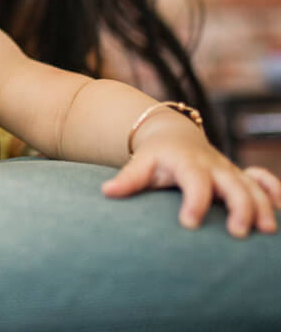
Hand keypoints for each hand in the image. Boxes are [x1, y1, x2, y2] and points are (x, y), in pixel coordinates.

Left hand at [102, 137, 280, 237]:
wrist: (172, 136)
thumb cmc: (155, 156)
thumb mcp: (141, 163)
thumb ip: (128, 178)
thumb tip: (106, 191)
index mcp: (187, 162)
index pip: (193, 179)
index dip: (194, 200)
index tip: (189, 223)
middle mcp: (212, 165)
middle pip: (231, 183)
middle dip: (239, 206)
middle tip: (238, 233)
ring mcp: (228, 170)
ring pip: (252, 186)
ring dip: (262, 206)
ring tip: (267, 231)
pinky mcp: (240, 176)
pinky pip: (262, 179)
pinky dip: (273, 191)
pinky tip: (280, 209)